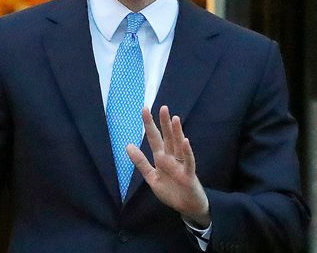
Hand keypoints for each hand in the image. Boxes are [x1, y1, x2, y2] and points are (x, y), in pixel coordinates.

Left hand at [126, 106, 209, 226]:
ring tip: (174, 118)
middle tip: (162, 107)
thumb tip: (128, 145)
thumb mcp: (152, 177)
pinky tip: (184, 141)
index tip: (144, 110)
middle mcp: (172, 158)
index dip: (149, 125)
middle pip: (167, 138)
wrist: (187, 208)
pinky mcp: (189, 175)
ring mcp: (181, 165)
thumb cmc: (171, 191)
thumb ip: (141, 163)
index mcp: (161, 158)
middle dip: (164, 123)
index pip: (154, 138)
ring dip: (176, 132)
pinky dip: (186, 152)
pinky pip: (188, 162)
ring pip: (178, 145)